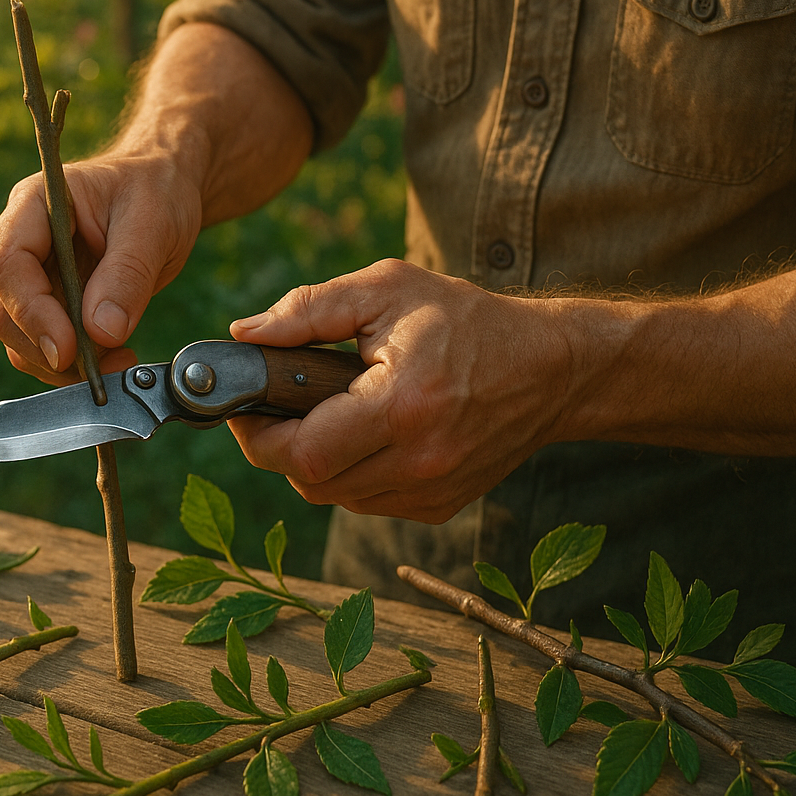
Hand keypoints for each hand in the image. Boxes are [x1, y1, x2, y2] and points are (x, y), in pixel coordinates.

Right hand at [0, 151, 202, 384]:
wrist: (165, 193)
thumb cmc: (155, 192)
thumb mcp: (153, 224)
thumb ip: (127, 274)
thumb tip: (101, 332)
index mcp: (32, 205)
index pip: (6, 264)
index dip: (31, 311)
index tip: (67, 349)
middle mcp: (19, 242)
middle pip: (3, 310)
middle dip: (46, 348)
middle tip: (102, 367)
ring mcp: (30, 276)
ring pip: (18, 337)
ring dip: (61, 365)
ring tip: (118, 361)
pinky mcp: (48, 304)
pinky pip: (43, 347)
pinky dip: (73, 367)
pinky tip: (113, 358)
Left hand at [225, 259, 576, 521]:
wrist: (550, 368)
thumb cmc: (464, 319)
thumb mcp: (386, 289)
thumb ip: (309, 309)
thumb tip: (245, 335)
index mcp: (402, 406)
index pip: (303, 453)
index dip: (258, 435)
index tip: (244, 407)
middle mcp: (419, 460)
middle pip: (311, 482)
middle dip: (282, 446)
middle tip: (282, 405)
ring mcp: (432, 491)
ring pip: (336, 497)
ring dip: (317, 460)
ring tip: (328, 412)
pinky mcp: (439, 506)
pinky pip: (368, 502)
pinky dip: (352, 473)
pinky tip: (366, 432)